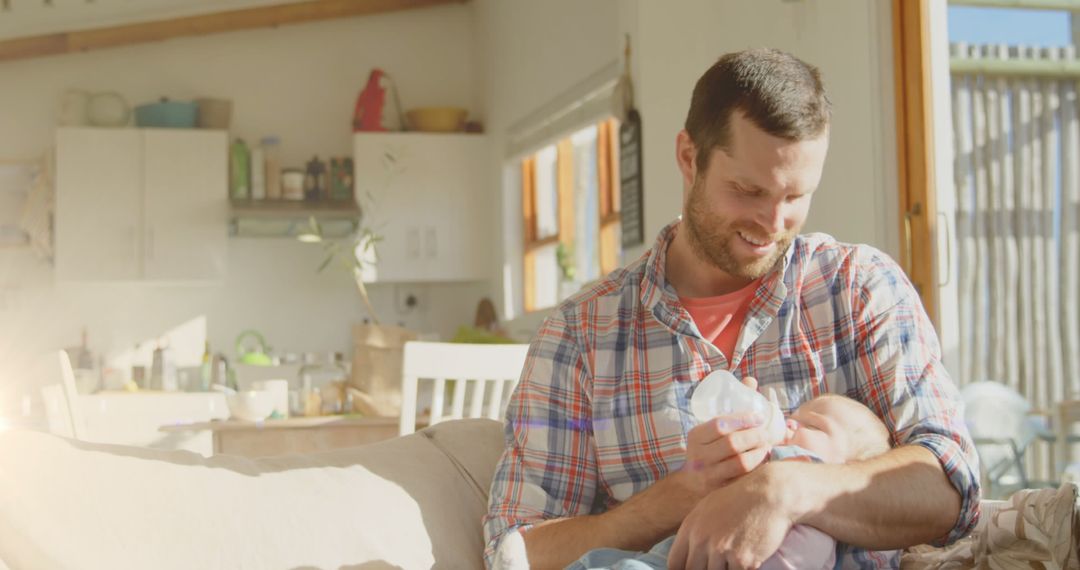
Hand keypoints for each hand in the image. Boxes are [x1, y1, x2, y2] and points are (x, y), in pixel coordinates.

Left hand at [668, 463, 794, 569]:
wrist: (769, 493)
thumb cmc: (739, 499)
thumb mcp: (707, 509)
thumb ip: (694, 533)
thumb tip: (687, 556)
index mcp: (690, 528)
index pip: (674, 564)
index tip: (693, 568)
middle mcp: (702, 540)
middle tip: (717, 561)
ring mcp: (722, 551)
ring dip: (725, 569)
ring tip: (734, 553)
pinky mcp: (743, 561)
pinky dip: (741, 568)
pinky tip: (748, 555)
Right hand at [682, 376, 771, 495]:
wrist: (691, 484)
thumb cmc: (707, 448)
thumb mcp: (709, 428)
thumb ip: (730, 405)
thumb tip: (751, 381)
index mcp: (696, 436)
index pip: (720, 425)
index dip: (742, 419)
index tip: (760, 416)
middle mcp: (699, 456)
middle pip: (732, 444)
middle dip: (755, 437)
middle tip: (768, 433)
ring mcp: (709, 475)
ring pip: (740, 463)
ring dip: (759, 453)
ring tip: (768, 447)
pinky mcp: (719, 491)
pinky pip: (743, 480)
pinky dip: (757, 470)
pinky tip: (765, 463)